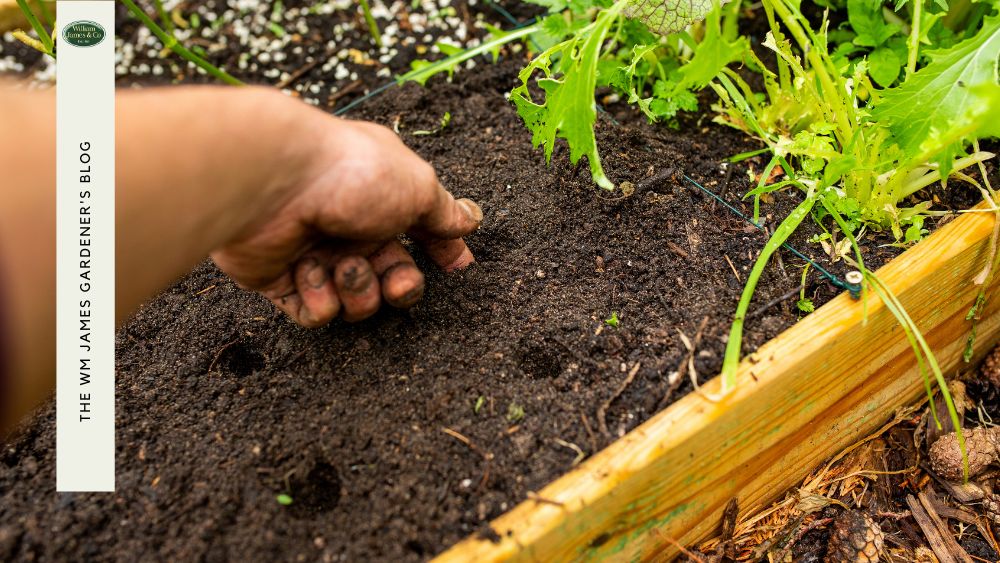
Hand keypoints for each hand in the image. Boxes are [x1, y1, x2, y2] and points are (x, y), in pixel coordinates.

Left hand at [211, 118, 481, 326]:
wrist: (274, 183)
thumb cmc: (351, 175)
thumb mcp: (417, 187)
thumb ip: (444, 212)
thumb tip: (471, 218)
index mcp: (382, 197)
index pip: (420, 230)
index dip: (441, 251)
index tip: (457, 267)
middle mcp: (349, 225)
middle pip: (391, 276)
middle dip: (401, 287)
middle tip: (396, 284)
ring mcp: (314, 253)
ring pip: (356, 299)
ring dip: (358, 290)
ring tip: (344, 267)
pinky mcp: (279, 279)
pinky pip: (314, 312)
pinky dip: (318, 300)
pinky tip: (308, 273)